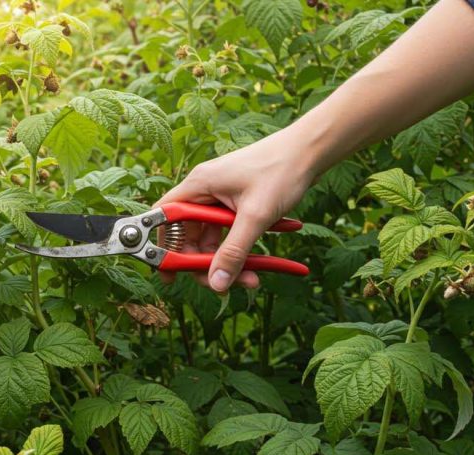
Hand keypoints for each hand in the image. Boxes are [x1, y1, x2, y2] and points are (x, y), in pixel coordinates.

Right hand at [155, 129, 317, 291]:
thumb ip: (234, 252)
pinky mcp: (236, 203)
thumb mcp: (256, 216)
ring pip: (212, 239)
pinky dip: (241, 250)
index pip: (166, 219)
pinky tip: (260, 265)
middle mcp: (205, 191)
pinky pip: (229, 233)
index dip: (163, 247)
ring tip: (252, 279)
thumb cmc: (281, 171)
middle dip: (206, 263)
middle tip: (224, 284)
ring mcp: (220, 197)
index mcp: (199, 185)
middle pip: (190, 236)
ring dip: (228, 261)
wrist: (310, 151)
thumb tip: (217, 284)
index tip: (170, 274)